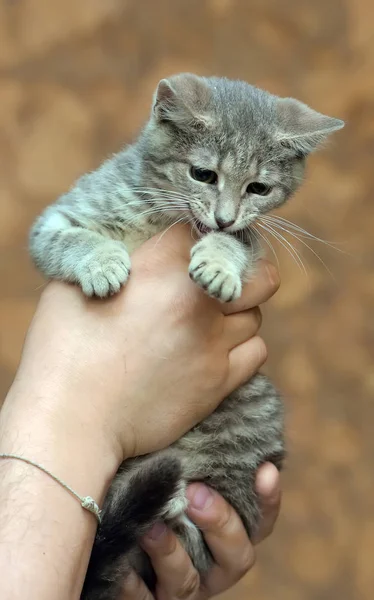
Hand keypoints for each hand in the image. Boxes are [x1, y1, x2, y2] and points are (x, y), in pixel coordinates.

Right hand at [7, 224, 279, 466]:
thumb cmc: (63, 348)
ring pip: (255, 315)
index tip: (193, 249)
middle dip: (244, 276)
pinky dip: (242, 349)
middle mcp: (197, 298)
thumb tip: (141, 249)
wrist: (72, 417)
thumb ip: (116, 256)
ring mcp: (212, 342)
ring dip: (237, 315)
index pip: (206, 231)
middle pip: (256, 274)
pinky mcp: (218, 381)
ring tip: (208, 323)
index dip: (201, 238)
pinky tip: (215, 351)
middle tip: (220, 285)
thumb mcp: (77, 281)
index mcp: (162, 265)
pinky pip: (256, 352)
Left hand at [119, 463, 280, 599]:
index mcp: (227, 533)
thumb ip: (201, 450)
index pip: (261, 521)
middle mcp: (211, 565)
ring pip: (189, 582)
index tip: (264, 469)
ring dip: (172, 553)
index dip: (267, 499)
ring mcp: (181, 587)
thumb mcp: (176, 466)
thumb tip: (225, 397)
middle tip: (196, 492)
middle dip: (220, 523)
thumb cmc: (147, 481)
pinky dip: (133, 582)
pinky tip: (123, 559)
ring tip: (152, 526)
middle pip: (237, 556)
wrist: (104, 514)